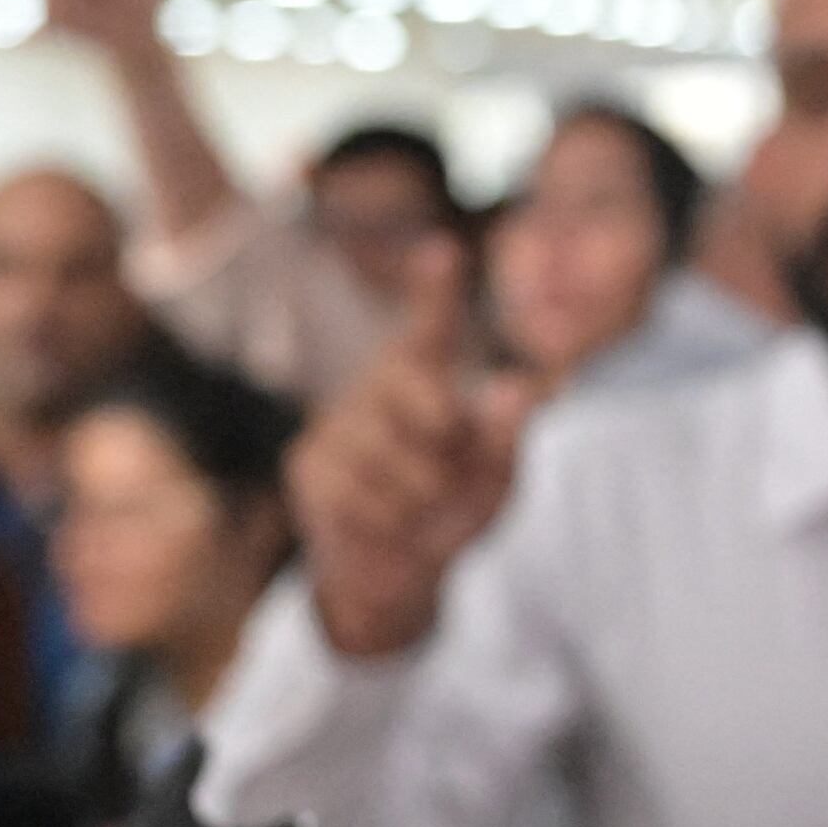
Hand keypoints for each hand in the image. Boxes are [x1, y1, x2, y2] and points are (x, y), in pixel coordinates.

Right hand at [286, 252, 541, 659]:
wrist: (395, 574)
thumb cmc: (452, 508)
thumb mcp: (495, 481)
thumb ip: (506, 438)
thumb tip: (519, 388)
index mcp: (425, 378)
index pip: (430, 328)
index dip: (436, 291)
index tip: (445, 252)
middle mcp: (377, 385)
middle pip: (424, 398)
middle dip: (446, 442)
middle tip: (445, 476)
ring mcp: (337, 422)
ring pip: (394, 458)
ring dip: (419, 496)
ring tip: (414, 506)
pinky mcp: (308, 464)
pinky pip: (360, 495)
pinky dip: (386, 521)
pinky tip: (381, 522)